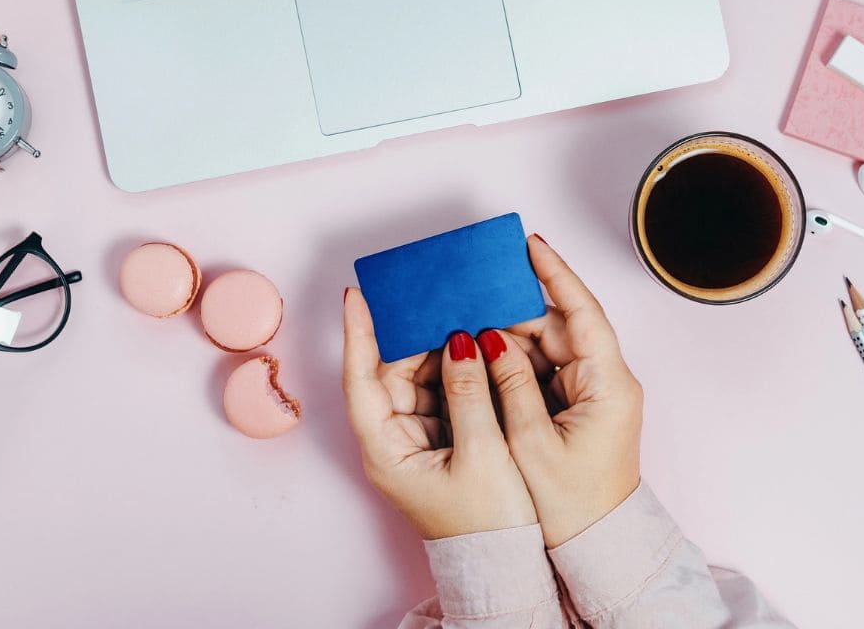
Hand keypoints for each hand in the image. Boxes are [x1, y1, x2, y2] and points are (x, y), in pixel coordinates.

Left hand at [342, 288, 537, 539]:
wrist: (506, 568)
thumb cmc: (489, 525)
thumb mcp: (484, 455)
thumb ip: (469, 394)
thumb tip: (460, 343)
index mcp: (387, 451)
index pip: (361, 381)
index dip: (358, 336)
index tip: (357, 296)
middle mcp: (393, 442)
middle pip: (390, 373)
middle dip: (410, 335)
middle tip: (432, 296)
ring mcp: (415, 441)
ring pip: (416, 380)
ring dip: (437, 349)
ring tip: (459, 313)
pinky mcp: (439, 441)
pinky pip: (440, 393)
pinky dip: (456, 369)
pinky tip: (475, 346)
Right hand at [481, 235, 642, 547]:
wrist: (597, 548)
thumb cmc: (573, 507)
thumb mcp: (531, 444)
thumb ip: (510, 385)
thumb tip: (489, 340)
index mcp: (608, 385)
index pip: (583, 312)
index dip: (556, 275)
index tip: (531, 245)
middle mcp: (606, 381)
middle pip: (559, 326)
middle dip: (516, 310)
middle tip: (474, 293)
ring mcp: (593, 393)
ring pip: (547, 347)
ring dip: (510, 338)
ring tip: (469, 323)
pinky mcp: (578, 406)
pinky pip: (544, 369)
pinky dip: (514, 362)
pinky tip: (483, 357)